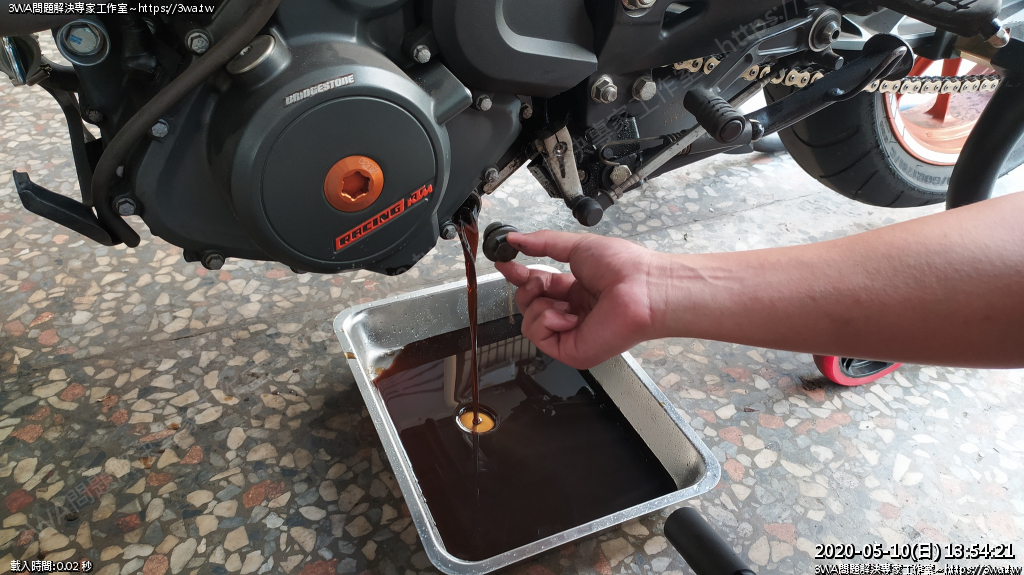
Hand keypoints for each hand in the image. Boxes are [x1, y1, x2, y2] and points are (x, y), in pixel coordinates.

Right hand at [494, 230, 662, 368]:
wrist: (641, 288)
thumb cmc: (624, 267)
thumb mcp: (577, 246)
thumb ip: (543, 242)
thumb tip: (515, 238)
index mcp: (576, 290)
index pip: (538, 286)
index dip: (519, 275)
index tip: (503, 263)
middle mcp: (572, 313)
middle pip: (529, 304)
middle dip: (529, 289)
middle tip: (542, 282)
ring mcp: (571, 334)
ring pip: (528, 322)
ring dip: (540, 305)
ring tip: (564, 301)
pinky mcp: (569, 350)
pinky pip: (537, 335)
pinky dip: (547, 321)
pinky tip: (569, 317)